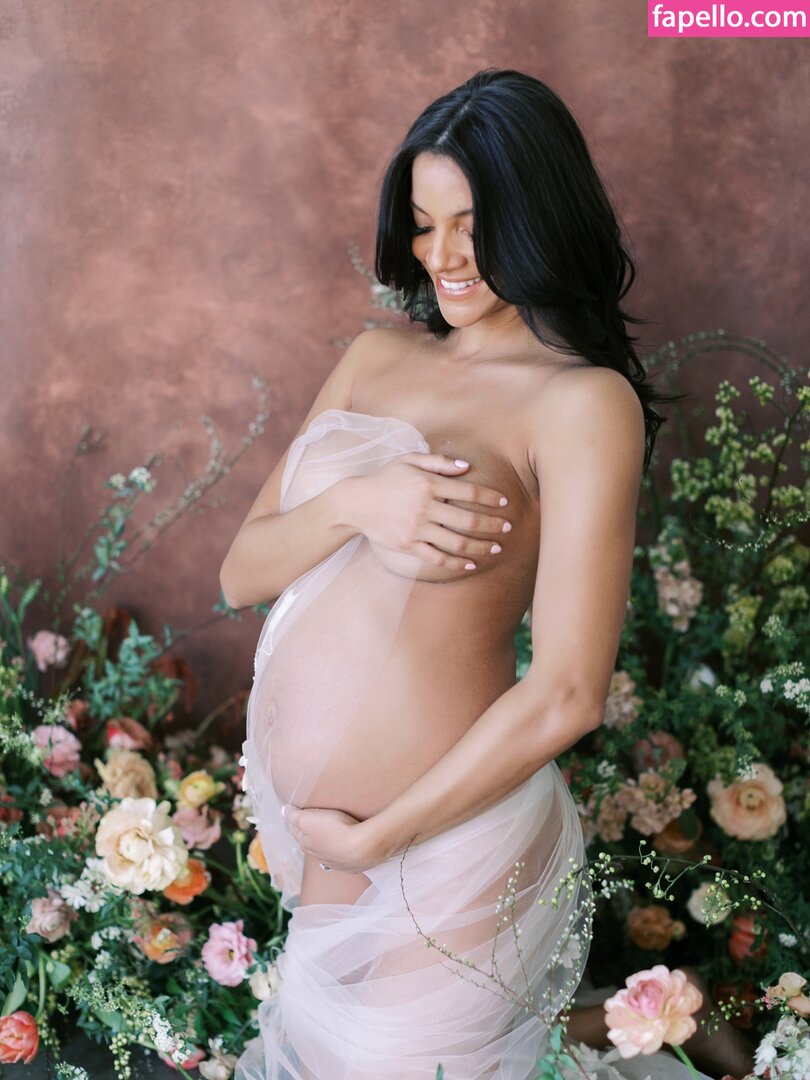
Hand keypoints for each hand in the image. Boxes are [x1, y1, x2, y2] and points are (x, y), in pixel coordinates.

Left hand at [282, 804, 381, 874]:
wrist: (363, 847)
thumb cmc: (335, 830)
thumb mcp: (308, 818)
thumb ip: (294, 816)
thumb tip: (284, 811)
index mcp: (306, 844)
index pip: (296, 831)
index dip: (294, 820)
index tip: (295, 810)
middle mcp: (319, 856)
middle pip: (310, 842)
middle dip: (310, 833)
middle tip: (313, 821)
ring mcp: (336, 862)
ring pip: (327, 851)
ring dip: (327, 843)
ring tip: (332, 833)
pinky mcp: (353, 865)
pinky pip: (344, 857)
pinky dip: (343, 851)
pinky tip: (347, 846)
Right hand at [342, 454, 511, 571]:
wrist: (355, 502)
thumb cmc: (385, 478)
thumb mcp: (408, 460)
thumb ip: (438, 461)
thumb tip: (467, 466)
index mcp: (427, 483)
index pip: (467, 492)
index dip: (489, 498)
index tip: (504, 502)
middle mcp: (424, 507)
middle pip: (467, 519)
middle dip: (492, 525)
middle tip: (508, 527)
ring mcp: (416, 528)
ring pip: (457, 542)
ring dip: (480, 546)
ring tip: (496, 548)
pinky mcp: (408, 545)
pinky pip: (437, 558)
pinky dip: (457, 563)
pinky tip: (471, 564)